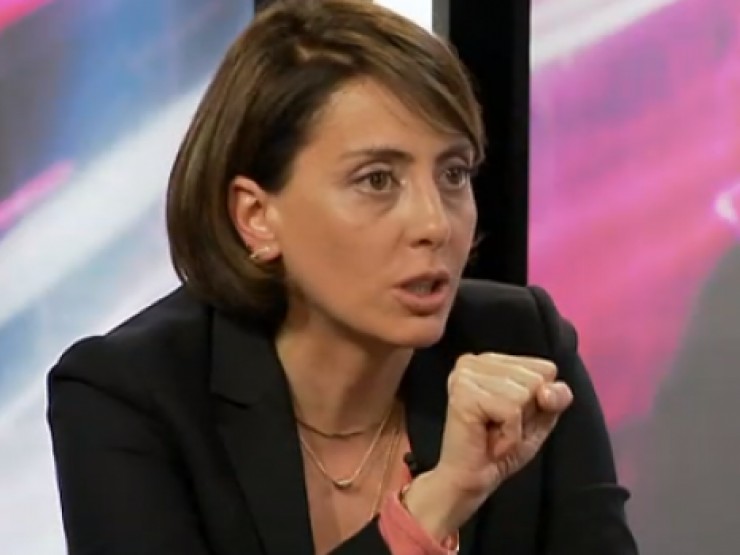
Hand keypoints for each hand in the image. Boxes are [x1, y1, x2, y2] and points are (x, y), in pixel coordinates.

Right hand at [403, 353, 572, 539]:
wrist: (468, 481)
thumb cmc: (499, 449)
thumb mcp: (540, 418)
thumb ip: (556, 397)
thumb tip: (547, 390)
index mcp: (491, 361)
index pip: (545, 368)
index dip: (540, 400)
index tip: (512, 416)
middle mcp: (474, 361)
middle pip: (536, 378)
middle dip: (527, 412)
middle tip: (500, 428)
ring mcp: (465, 375)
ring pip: (524, 393)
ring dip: (517, 426)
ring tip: (494, 434)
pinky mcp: (464, 394)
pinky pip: (511, 411)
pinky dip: (509, 435)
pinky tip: (490, 441)